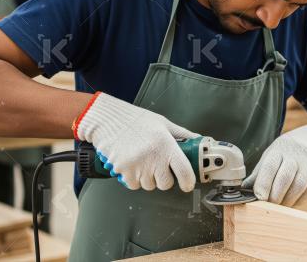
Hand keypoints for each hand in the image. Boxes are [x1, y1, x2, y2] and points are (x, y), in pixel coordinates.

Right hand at [73, 92, 199, 191]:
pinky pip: (134, 185)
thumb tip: (198, 140)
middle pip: (166, 184)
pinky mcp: (124, 172)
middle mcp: (153, 157)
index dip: (188, 182)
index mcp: (166, 144)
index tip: (187, 183)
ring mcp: (137, 166)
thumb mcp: (163, 123)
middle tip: (158, 165)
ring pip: (150, 186)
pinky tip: (133, 165)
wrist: (108, 120)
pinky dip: (135, 179)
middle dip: (164, 178)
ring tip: (143, 161)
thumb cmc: (135, 120)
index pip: (184, 172)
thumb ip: (182, 134)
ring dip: (149, 178)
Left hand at [243, 124, 306, 205]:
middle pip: (285, 178)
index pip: (270, 167)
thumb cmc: (284, 155)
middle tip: (267, 206)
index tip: (259, 197)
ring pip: (299, 186)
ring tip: (278, 207)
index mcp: (278, 152)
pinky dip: (298, 200)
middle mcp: (294, 157)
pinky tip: (290, 203)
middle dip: (275, 196)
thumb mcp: (269, 158)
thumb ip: (258, 174)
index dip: (264, 183)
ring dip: (287, 200)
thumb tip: (243, 191)